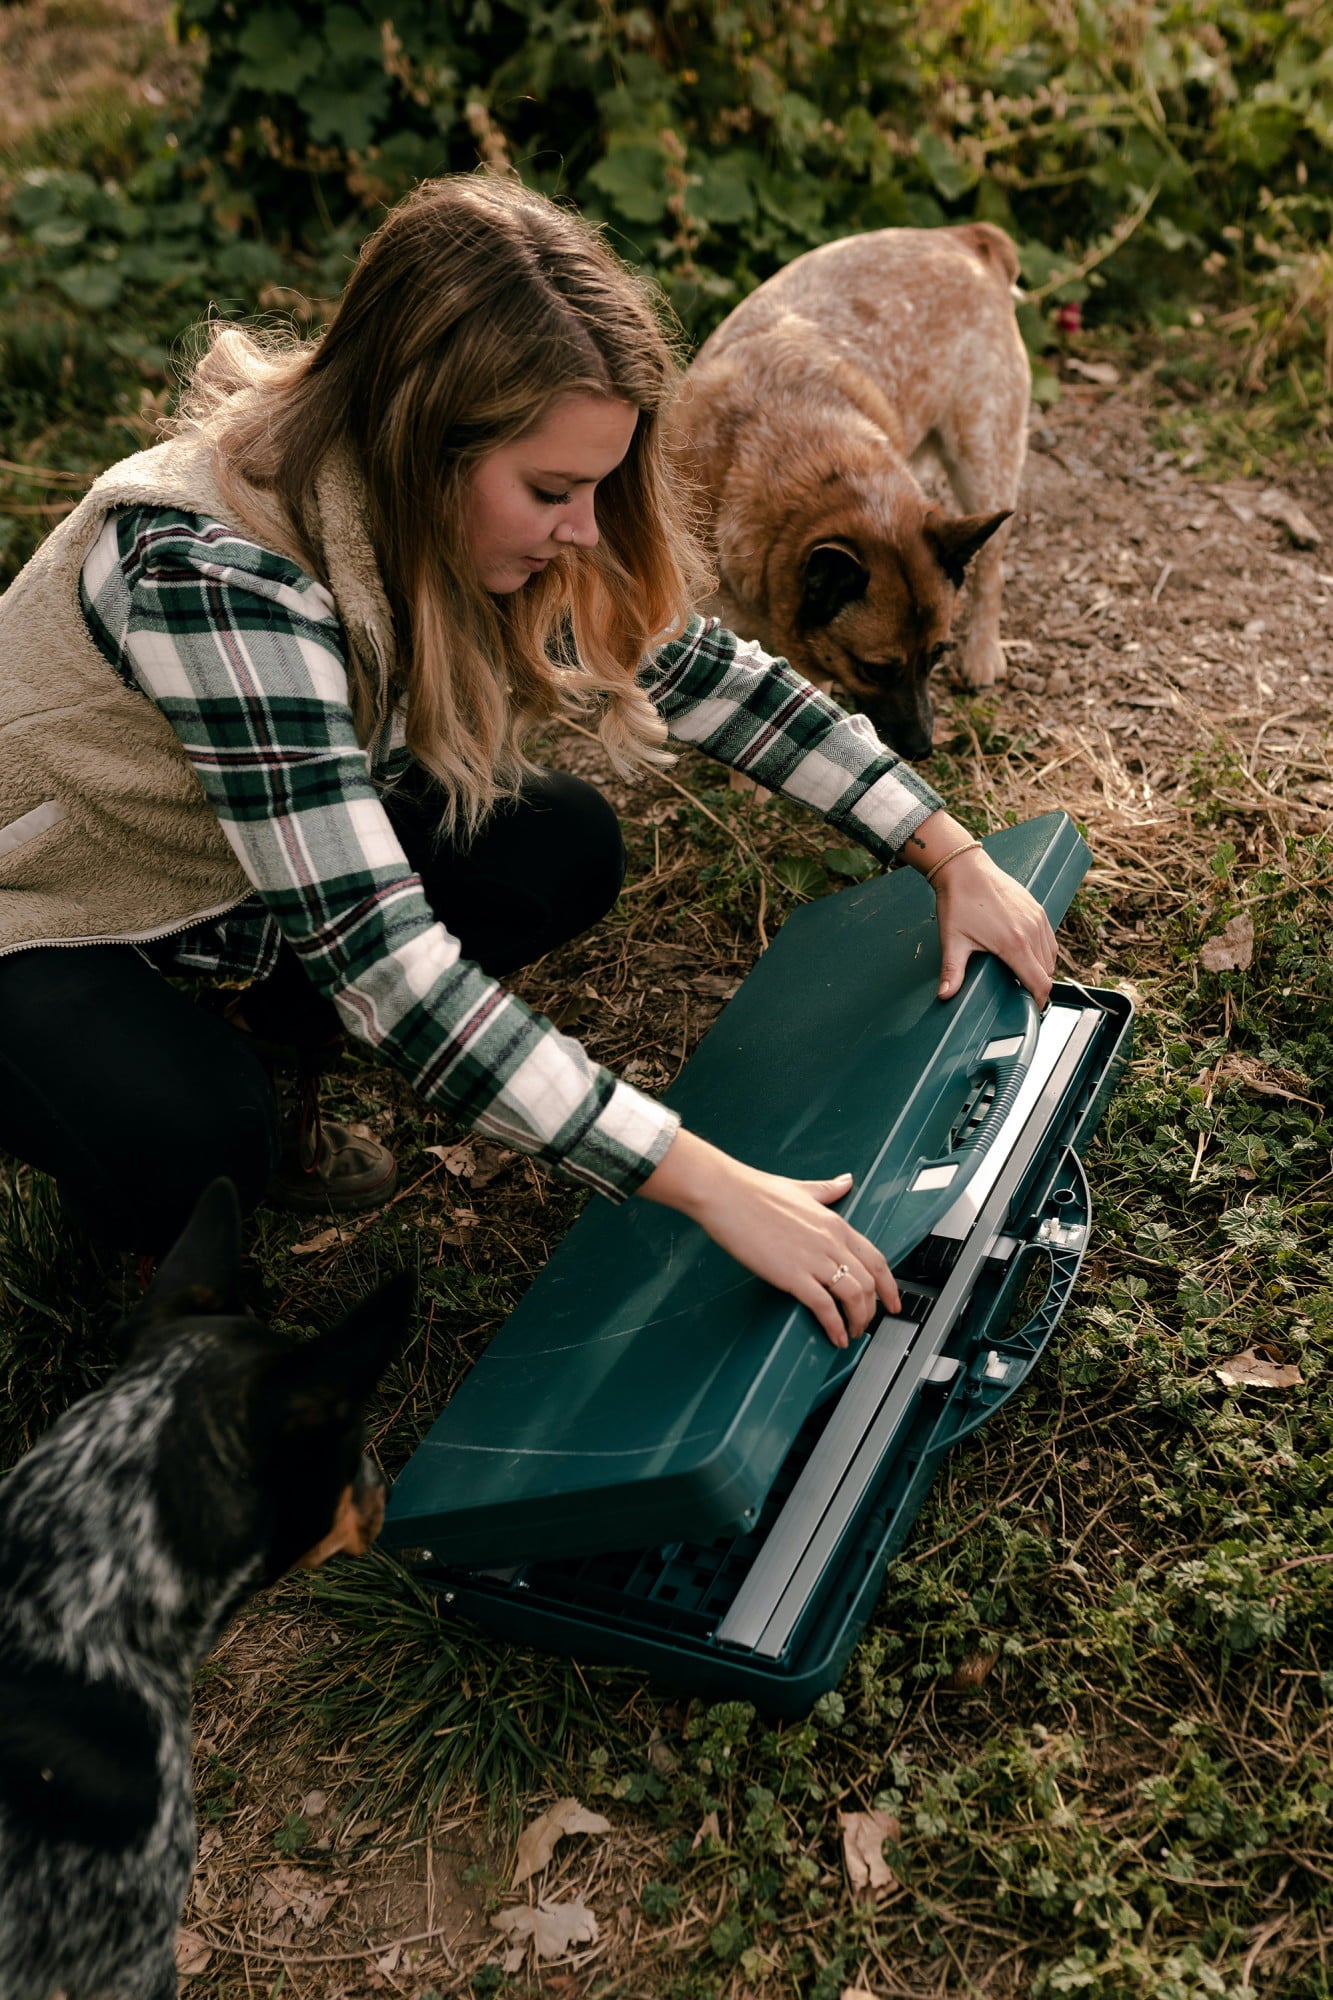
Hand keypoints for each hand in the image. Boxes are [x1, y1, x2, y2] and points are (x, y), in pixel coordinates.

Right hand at [638, 1129, 899, 1346]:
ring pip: (853, 1296)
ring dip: (856, 1321)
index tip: (893, 1300)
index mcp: (835, 1223)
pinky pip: (824, 1306)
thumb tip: (845, 1182)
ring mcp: (814, 1259)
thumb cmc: (756, 1192)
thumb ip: (827, 1190)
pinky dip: (834, 1326)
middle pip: (869, 1283)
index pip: (876, 1259)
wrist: (727, 1195)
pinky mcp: (793, 1275)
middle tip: (867, 1324)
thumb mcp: (801, 1189)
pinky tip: (834, 1337)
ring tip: (850, 1333)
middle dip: (873, 1309)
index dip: (890, 1285)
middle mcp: (831, 1242)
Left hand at [933, 845, 1056, 1006]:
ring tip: (1024, 976)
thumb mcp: (953, 941)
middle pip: (1047, 971)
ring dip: (1042, 969)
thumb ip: (952, 971)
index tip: (1031, 1007)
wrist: (965, 869)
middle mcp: (1031, 932)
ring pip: (1051, 955)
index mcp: (1014, 944)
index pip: (1039, 981)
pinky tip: (1028, 954)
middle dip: (1038, 985)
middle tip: (1022, 993)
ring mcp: (1037, 918)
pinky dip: (1045, 951)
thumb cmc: (958, 903)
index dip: (1038, 999)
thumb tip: (945, 996)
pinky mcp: (1037, 908)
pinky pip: (1050, 938)